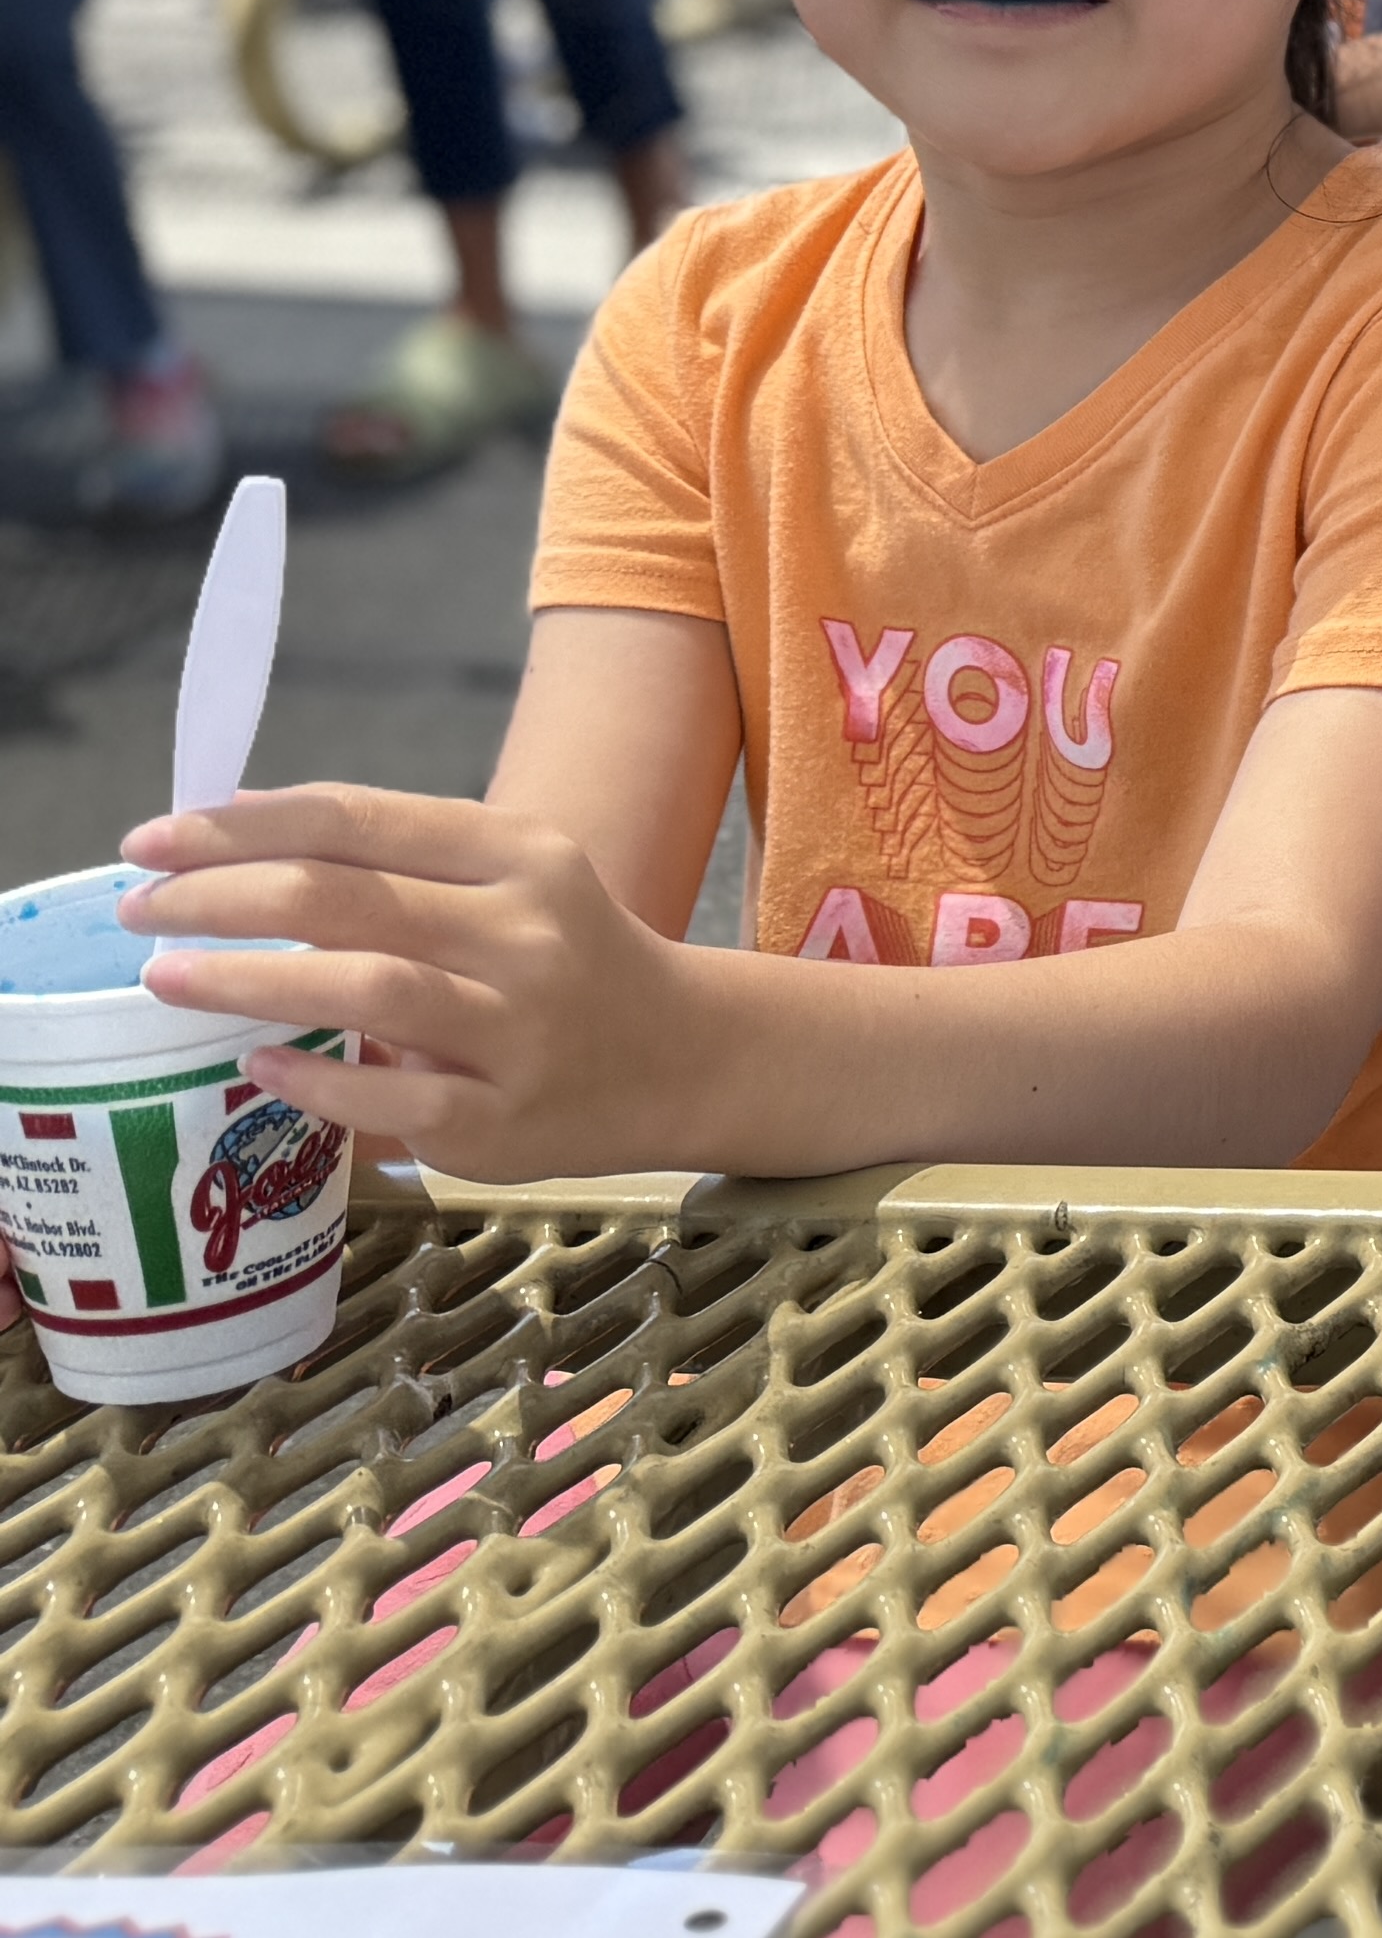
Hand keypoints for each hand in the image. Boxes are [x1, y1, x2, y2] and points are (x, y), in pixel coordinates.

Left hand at [117, 786, 701, 1181]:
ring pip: (363, 987)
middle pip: (341, 897)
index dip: (237, 827)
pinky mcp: (502, 1119)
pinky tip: (258, 1067)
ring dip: (245, 981)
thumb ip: (391, 855)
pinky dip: (312, 1080)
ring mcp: (517, 1029)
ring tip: (166, 979)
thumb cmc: (568, 956)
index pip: (355, 817)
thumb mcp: (511, 877)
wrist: (686, 1054)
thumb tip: (231, 827)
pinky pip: (387, 1099)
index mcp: (521, 853)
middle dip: (216, 897)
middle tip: (140, 909)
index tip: (152, 839)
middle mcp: (526, 932)